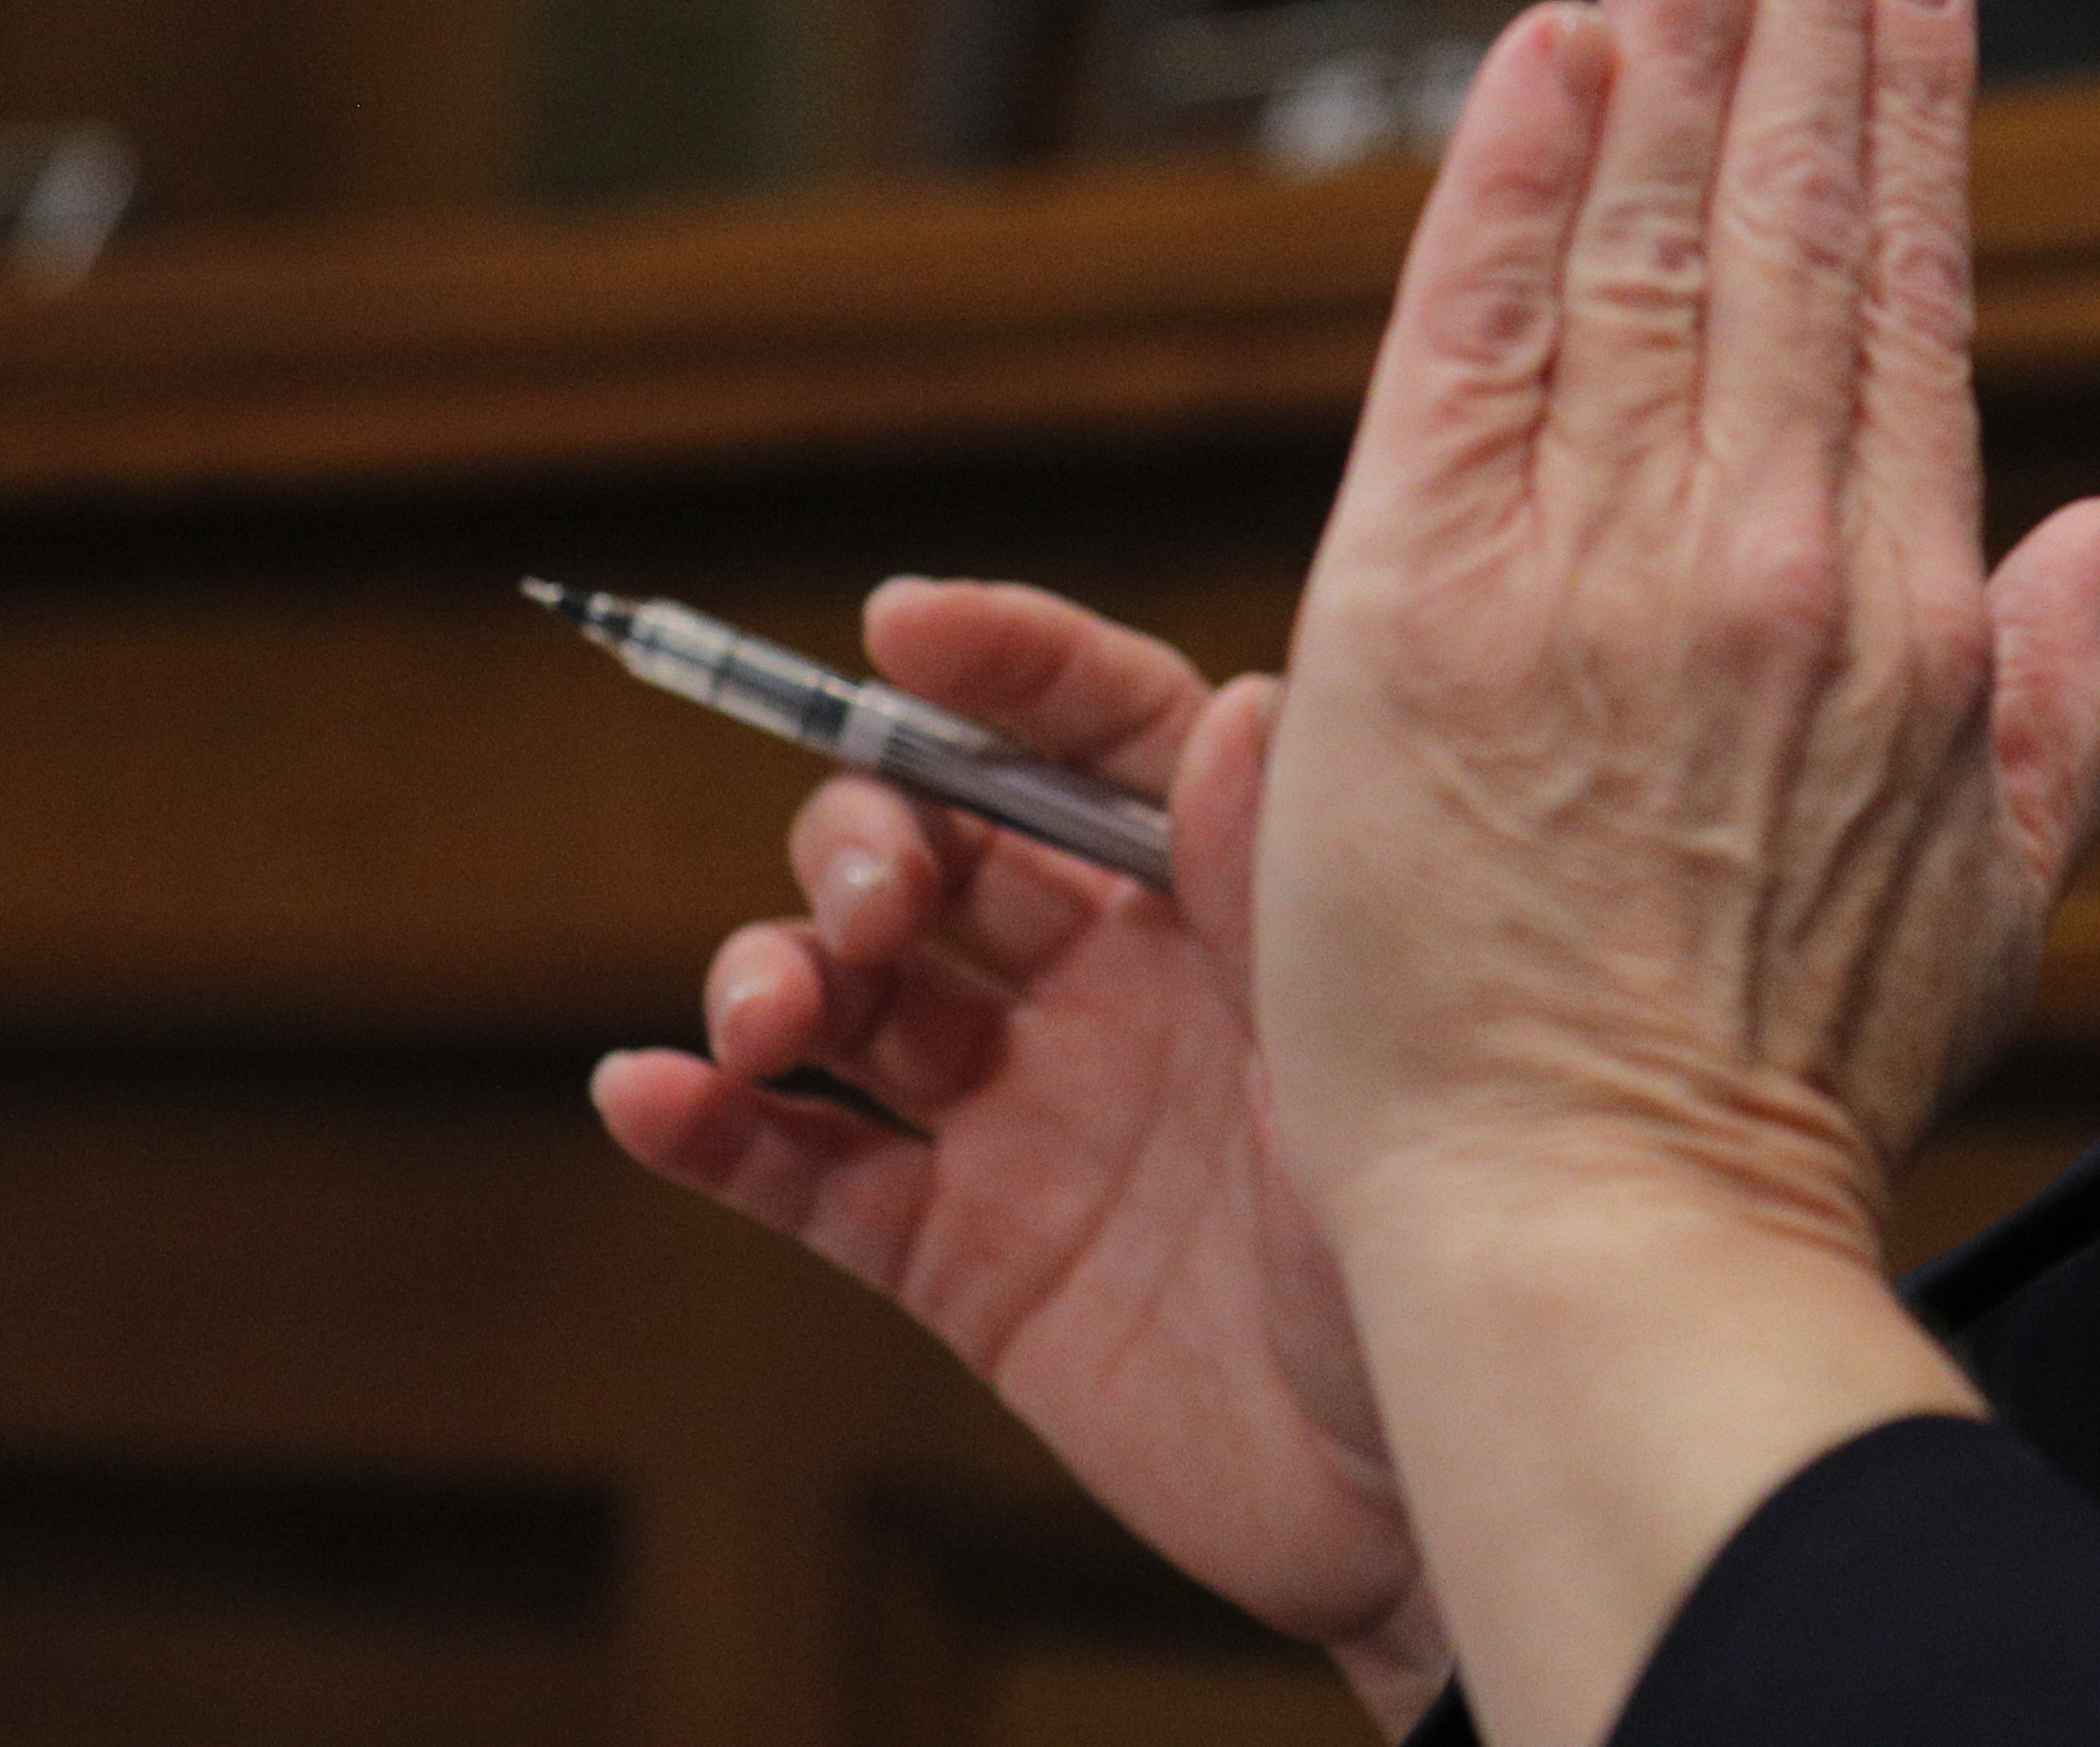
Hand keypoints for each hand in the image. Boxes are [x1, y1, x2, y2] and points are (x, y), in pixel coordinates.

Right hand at [591, 577, 1442, 1723]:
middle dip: (867, 838)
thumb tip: (1239, 703)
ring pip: (852, 994)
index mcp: (1224, 896)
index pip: (1100, 730)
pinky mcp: (967, 1254)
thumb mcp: (1371, 1031)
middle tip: (876, 903)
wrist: (1437, 1473)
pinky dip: (713, 1126)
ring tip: (770, 1017)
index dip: (1004, 666)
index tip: (903, 626)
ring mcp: (1031, 1116)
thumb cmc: (1452, 1232)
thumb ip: (1279, 882)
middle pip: (939, 845)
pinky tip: (647, 1095)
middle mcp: (1116, 982)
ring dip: (773, 971)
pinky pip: (811, 1167)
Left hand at [1244, 0, 2099, 1745]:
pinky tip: (1547, 43)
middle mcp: (1771, 549)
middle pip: (1789, 210)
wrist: (1605, 1228)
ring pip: (1651, 231)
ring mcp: (1597, 567)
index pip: (1908, 283)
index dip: (1909, 97)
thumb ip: (2065, 693)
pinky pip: (1475, 336)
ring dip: (1677, 25)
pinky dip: (1510, 181)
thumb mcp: (1996, 897)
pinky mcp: (1419, 605)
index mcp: (1910, 604)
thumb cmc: (1793, 1086)